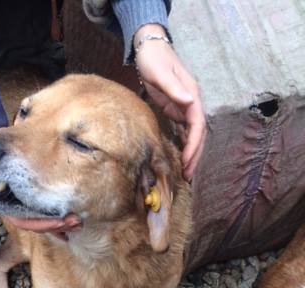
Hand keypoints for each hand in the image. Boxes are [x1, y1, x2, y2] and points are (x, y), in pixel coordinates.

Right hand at [0, 170, 81, 234]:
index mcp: (7, 207)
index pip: (25, 222)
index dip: (43, 224)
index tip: (62, 222)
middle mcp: (17, 208)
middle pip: (39, 225)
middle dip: (58, 225)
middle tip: (77, 221)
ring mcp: (26, 203)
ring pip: (46, 220)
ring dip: (63, 221)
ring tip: (79, 220)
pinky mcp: (33, 195)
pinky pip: (49, 209)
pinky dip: (61, 214)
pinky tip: (76, 216)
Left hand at [134, 24, 205, 178]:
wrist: (150, 49)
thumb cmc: (154, 60)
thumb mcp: (161, 73)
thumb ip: (174, 88)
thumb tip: (189, 101)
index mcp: (192, 95)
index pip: (197, 125)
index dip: (194, 144)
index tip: (187, 160)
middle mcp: (192, 102)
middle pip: (198, 134)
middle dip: (194, 155)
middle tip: (188, 176)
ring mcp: (185, 107)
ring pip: (192, 135)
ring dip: (191, 154)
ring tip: (186, 173)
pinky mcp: (176, 109)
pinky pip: (184, 131)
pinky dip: (184, 145)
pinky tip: (181, 159)